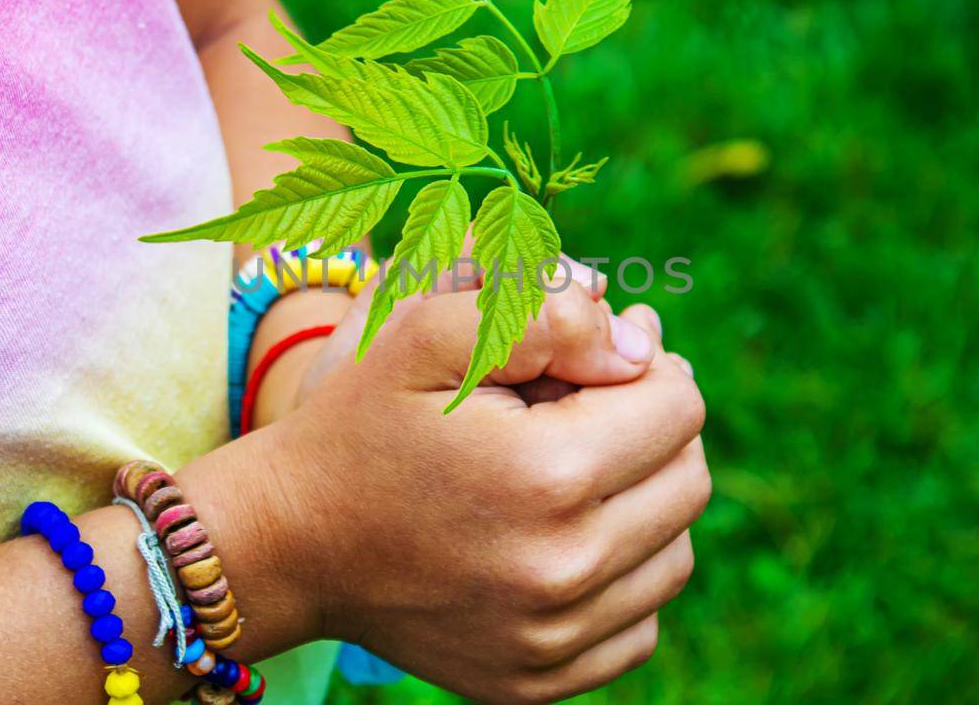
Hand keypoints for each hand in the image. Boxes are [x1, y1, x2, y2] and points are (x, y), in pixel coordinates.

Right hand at [184, 280, 708, 702]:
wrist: (288, 542)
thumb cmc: (362, 423)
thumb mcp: (428, 332)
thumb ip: (544, 311)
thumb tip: (640, 344)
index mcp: (548, 475)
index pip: (679, 404)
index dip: (643, 366)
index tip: (590, 362)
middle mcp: (563, 570)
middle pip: (689, 479)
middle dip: (649, 429)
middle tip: (583, 409)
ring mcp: (553, 640)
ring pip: (675, 554)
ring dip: (644, 503)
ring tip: (574, 473)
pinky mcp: (540, 682)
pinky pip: (640, 625)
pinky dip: (621, 578)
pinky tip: (565, 541)